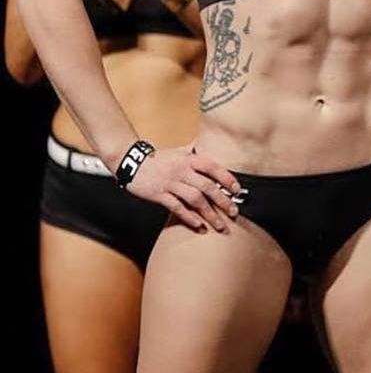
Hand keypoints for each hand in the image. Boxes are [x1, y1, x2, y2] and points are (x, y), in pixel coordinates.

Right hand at [124, 145, 242, 232]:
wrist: (131, 160)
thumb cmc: (158, 158)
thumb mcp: (179, 151)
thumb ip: (195, 152)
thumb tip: (210, 147)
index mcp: (189, 159)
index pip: (213, 167)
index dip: (227, 179)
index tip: (237, 190)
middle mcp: (182, 170)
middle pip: (207, 187)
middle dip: (223, 201)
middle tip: (234, 212)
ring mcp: (170, 183)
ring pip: (195, 199)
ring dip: (209, 213)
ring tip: (219, 225)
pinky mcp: (159, 194)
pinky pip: (177, 207)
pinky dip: (189, 217)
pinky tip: (198, 225)